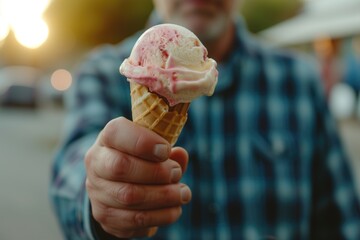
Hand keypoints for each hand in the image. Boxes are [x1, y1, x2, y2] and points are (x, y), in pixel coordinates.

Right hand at [85, 117, 191, 237]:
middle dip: (156, 172)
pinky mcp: (105, 216)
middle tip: (176, 173)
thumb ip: (167, 151)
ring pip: (129, 196)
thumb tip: (180, 154)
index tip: (166, 150)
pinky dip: (161, 215)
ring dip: (164, 196)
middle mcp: (96, 164)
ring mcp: (97, 192)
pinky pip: (135, 220)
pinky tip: (175, 209)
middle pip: (120, 166)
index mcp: (107, 139)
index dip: (143, 142)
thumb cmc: (141, 160)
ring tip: (183, 193)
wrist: (117, 187)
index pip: (116, 132)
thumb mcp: (152, 148)